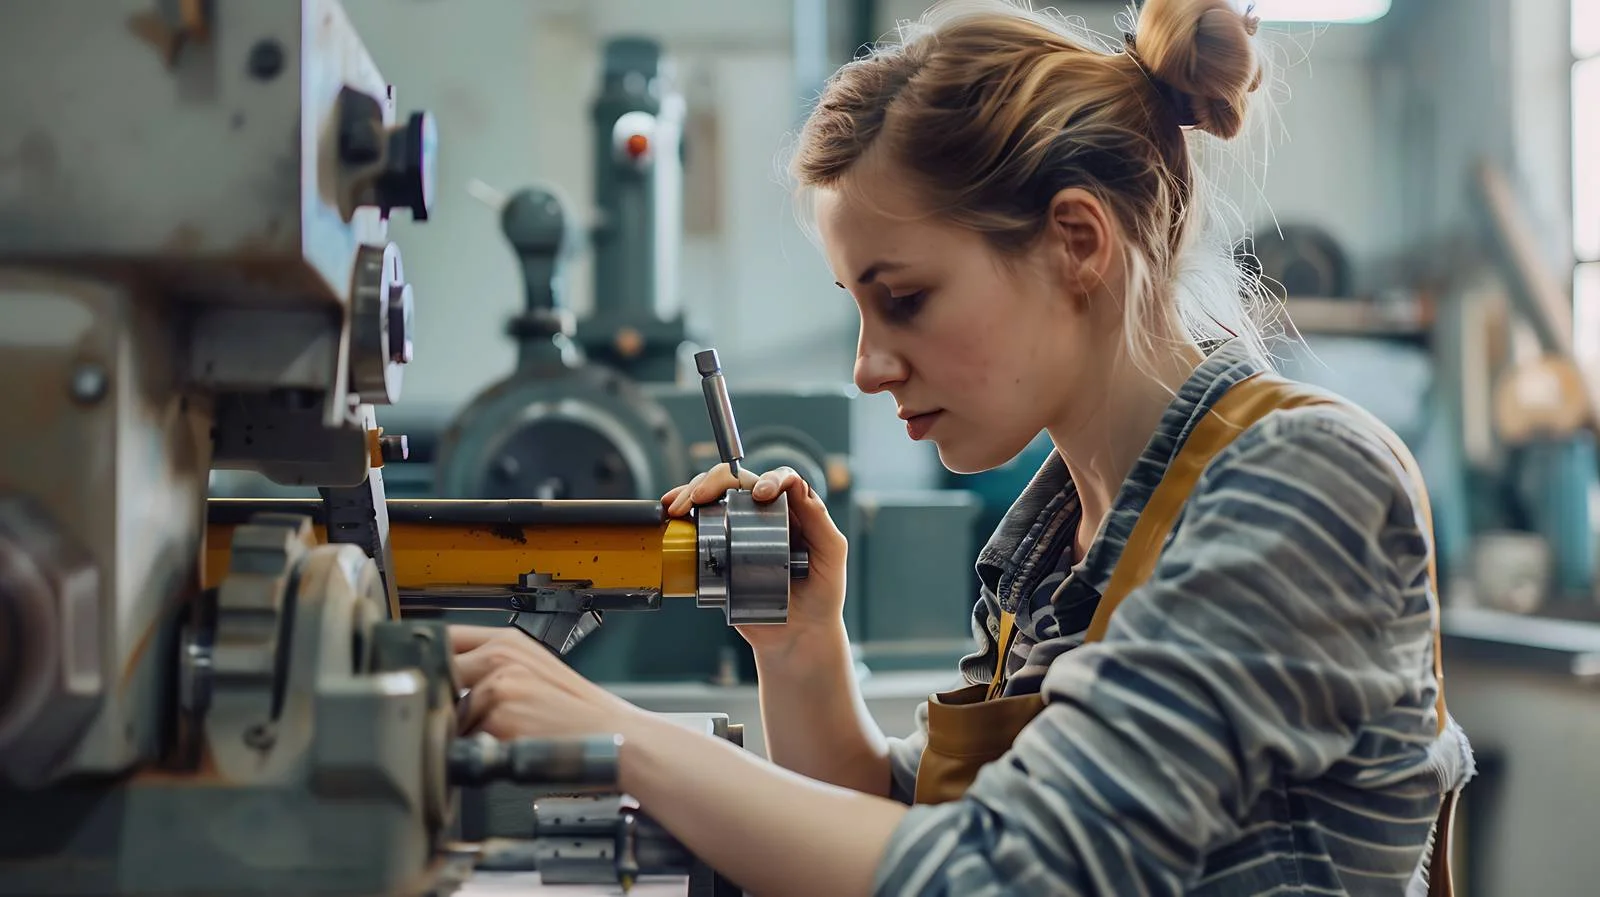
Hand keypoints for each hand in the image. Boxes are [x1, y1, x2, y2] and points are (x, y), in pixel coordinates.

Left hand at [450, 625, 640, 739]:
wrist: (614, 737)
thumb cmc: (580, 713)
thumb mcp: (535, 672)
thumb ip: (491, 667)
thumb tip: (447, 679)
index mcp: (508, 642)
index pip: (446, 638)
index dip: (431, 659)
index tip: (422, 673)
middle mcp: (499, 657)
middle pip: (440, 677)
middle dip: (444, 701)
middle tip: (465, 720)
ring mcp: (497, 685)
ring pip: (451, 715)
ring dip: (465, 732)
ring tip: (506, 737)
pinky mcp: (498, 716)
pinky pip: (465, 741)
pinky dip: (479, 750)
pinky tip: (510, 748)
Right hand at [662, 464, 847, 660]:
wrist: (798, 636)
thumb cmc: (822, 595)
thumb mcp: (831, 555)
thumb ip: (820, 521)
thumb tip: (796, 486)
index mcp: (794, 511)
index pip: (779, 479)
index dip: (769, 478)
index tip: (761, 494)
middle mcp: (765, 516)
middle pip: (737, 482)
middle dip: (714, 482)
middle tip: (699, 497)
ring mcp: (739, 533)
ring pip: (713, 498)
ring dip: (691, 493)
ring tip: (678, 506)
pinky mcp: (720, 552)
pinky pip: (699, 527)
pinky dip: (682, 517)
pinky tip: (671, 514)